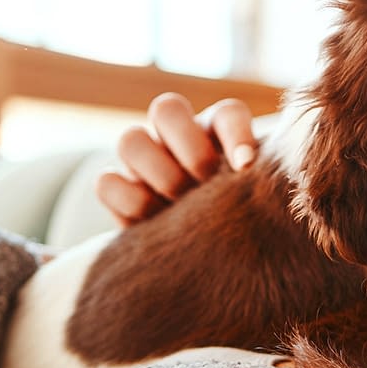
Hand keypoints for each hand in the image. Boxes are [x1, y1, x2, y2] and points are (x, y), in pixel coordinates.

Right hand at [96, 93, 258, 225]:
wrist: (206, 259)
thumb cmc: (238, 223)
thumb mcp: (253, 201)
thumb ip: (260, 185)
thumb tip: (253, 173)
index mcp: (218, 132)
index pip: (227, 113)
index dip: (235, 134)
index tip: (245, 167)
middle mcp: (176, 136)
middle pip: (166, 108)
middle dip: (190, 149)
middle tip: (206, 182)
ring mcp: (142, 159)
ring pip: (130, 140)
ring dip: (159, 176)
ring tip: (181, 208)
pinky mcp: (116, 189)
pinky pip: (107, 182)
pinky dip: (130, 201)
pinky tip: (156, 224)